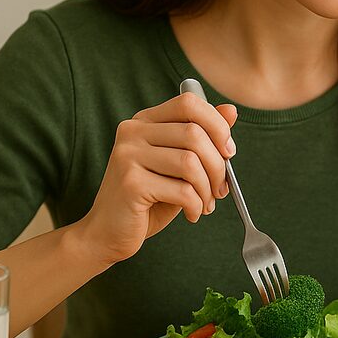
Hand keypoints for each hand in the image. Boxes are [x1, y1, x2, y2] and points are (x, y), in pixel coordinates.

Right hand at [74, 91, 236, 265]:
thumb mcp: (179, 165)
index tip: (228, 151)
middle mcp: (132, 132)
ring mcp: (128, 156)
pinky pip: (182, 190)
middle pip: (194, 134)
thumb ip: (203, 138)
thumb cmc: (148, 199)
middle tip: (220, 188)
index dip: (217, 125)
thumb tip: (231, 111)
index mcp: (144, 121)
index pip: (188, 103)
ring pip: (190, 163)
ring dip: (207, 189)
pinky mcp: (131, 183)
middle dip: (218, 165)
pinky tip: (192, 214)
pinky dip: (196, 205)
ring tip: (205, 204)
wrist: (106, 234)